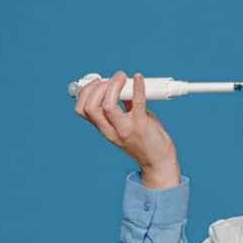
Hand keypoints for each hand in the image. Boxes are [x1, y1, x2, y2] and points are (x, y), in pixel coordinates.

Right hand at [73, 70, 179, 187]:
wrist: (159, 164)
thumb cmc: (145, 142)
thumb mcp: (127, 125)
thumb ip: (123, 107)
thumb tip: (123, 86)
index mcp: (105, 129)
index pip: (82, 110)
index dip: (84, 92)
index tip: (95, 82)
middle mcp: (111, 131)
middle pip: (90, 107)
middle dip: (96, 87)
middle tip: (111, 79)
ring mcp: (126, 130)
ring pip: (107, 106)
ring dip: (112, 86)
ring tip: (121, 77)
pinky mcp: (142, 127)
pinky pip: (138, 104)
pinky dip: (138, 88)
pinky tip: (139, 78)